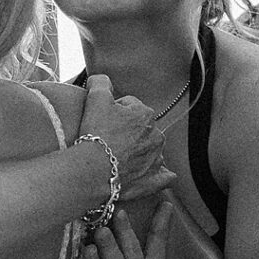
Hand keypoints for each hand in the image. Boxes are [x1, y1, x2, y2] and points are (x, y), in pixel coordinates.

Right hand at [78, 73, 170, 205]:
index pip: (129, 107)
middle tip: (107, 140)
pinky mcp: (154, 179)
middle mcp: (156, 135)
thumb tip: (102, 80)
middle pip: (140, 129)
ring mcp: (157, 158)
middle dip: (127, 132)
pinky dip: (158, 175)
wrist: (94, 170)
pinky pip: (163, 176)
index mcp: (145, 114)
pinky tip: (149, 174)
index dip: (113, 112)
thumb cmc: (96, 133)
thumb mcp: (95, 98)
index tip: (102, 121)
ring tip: (117, 158)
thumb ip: (100, 83)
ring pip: (149, 150)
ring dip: (138, 152)